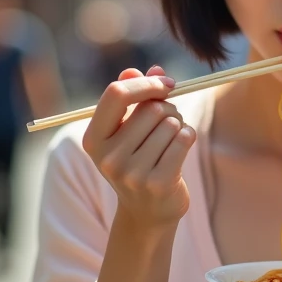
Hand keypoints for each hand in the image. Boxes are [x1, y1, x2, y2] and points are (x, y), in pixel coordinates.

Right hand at [82, 64, 196, 231]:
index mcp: (94, 138)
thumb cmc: (139, 159)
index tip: (166, 84)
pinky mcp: (158, 183)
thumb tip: (150, 70)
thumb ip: (135, 96)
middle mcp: (108, 157)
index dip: (146, 83)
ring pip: (171, 124)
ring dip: (179, 125)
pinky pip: (183, 140)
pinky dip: (188, 137)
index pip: (117, 93)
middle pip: (152, 108)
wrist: (147, 212)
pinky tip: (181, 149)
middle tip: (169, 122)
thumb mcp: (128, 129)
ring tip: (171, 141)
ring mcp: (132, 174)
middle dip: (168, 109)